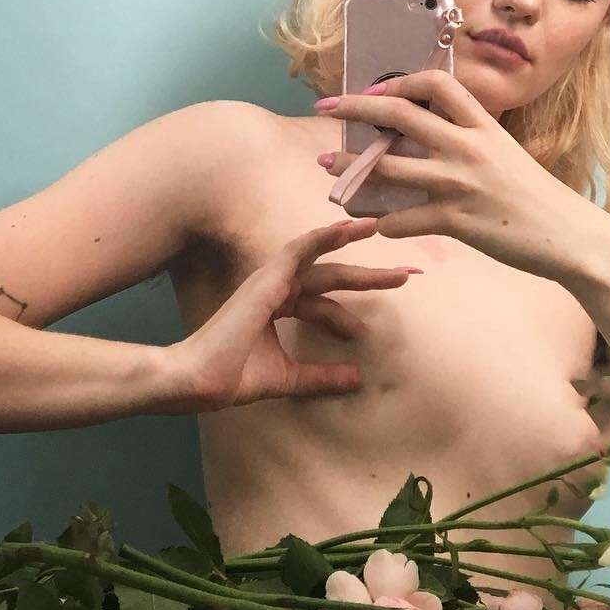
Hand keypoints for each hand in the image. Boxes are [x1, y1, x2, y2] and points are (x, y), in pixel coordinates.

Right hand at [170, 218, 420, 410]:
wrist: (203, 381)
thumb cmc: (235, 376)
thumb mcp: (291, 377)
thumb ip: (321, 376)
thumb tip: (356, 378)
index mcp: (279, 308)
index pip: (324, 303)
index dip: (350, 311)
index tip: (374, 327)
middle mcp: (277, 290)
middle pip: (331, 278)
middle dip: (368, 277)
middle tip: (407, 276)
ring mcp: (271, 281)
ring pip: (320, 258)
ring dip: (352, 244)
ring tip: (380, 232)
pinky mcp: (268, 279)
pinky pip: (300, 249)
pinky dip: (325, 236)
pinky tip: (350, 228)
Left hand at [314, 73, 609, 286]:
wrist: (569, 236)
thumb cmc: (537, 198)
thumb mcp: (507, 156)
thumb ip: (472, 142)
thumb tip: (435, 136)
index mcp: (483, 126)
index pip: (435, 83)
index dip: (398, 80)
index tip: (373, 88)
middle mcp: (468, 147)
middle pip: (398, 114)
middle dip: (354, 108)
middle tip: (325, 108)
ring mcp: (459, 184)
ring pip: (388, 168)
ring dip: (350, 168)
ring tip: (326, 167)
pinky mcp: (456, 221)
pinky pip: (403, 220)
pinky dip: (385, 224)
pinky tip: (377, 226)